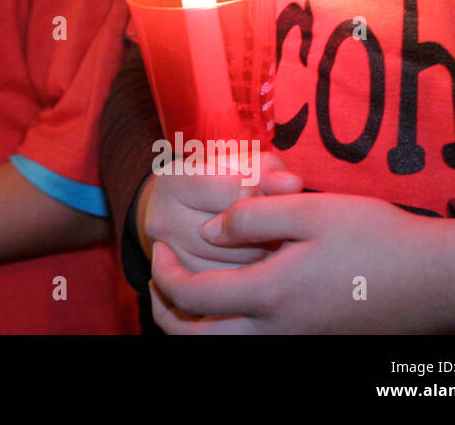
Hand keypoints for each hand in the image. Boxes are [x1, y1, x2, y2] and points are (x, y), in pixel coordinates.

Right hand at [138, 148, 302, 273]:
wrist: (182, 213)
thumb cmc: (220, 182)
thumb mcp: (241, 165)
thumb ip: (268, 170)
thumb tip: (292, 185)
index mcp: (174, 180)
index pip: (238, 189)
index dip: (264, 191)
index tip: (262, 193)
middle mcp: (162, 218)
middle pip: (237, 231)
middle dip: (266, 228)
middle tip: (272, 222)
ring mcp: (169, 257)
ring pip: (237, 265)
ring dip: (263, 255)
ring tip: (266, 240)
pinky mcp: (179, 285)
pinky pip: (230, 289)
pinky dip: (251, 278)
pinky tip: (255, 262)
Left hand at [149, 192, 454, 332]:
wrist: (440, 280)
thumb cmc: (377, 237)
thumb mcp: (310, 210)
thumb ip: (250, 215)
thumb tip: (209, 231)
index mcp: (271, 294)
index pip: (192, 298)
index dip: (166, 274)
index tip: (160, 249)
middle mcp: (279, 331)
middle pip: (197, 341)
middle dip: (166, 313)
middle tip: (159, 280)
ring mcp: (297, 343)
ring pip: (223, 352)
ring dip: (193, 329)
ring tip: (186, 295)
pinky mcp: (314, 345)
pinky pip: (254, 350)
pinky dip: (226, 335)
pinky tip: (230, 305)